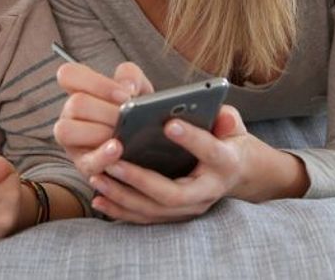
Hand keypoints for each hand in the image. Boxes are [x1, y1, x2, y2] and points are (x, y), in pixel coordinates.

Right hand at [54, 61, 153, 176]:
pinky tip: (119, 149)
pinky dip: (102, 156)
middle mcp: (71, 113)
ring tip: (122, 134)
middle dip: (107, 111)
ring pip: (66, 130)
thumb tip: (127, 88)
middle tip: (128, 117)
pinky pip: (85, 162)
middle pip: (75, 104)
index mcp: (80, 90)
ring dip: (98, 132)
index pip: (67, 74)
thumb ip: (131, 75)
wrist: (151, 142)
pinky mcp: (84, 164)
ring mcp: (73, 141)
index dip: (95, 82)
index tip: (125, 94)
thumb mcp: (138, 86)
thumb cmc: (137, 109)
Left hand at [88, 105, 254, 223]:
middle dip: (139, 179)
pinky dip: (120, 210)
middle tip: (113, 161)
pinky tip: (99, 198)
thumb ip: (226, 118)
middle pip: (172, 193)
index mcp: (225, 164)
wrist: (237, 173)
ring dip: (123, 195)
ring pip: (154, 210)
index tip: (169, 123)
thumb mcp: (233, 125)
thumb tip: (220, 115)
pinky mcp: (175, 216)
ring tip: (98, 176)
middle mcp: (207, 193)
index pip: (210, 152)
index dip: (191, 139)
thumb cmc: (228, 140)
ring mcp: (190, 208)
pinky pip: (145, 218)